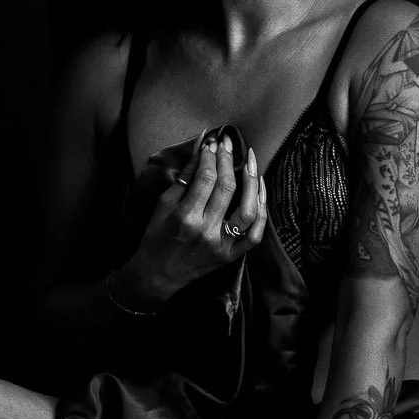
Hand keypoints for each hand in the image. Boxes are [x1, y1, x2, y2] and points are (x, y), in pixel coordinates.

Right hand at [129, 130, 266, 300]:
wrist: (157, 275)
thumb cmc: (156, 237)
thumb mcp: (162, 204)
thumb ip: (184, 176)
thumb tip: (202, 146)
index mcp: (185, 217)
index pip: (205, 178)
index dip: (210, 156)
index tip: (211, 143)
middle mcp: (206, 231)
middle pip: (226, 188)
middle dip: (228, 160)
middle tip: (226, 144)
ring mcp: (223, 246)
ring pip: (249, 210)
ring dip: (252, 181)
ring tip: (249, 159)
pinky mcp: (232, 256)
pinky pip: (255, 234)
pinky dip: (262, 210)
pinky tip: (260, 188)